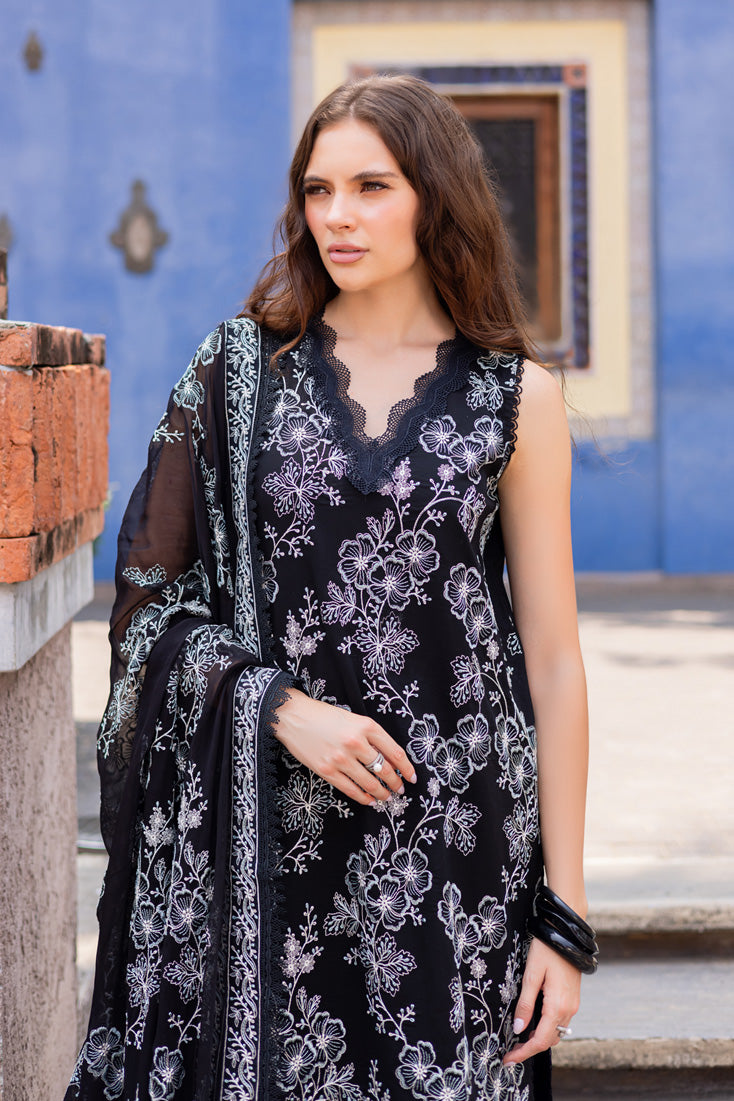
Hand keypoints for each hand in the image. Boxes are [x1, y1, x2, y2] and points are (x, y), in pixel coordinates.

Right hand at [273, 687, 417, 805]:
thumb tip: (388, 759)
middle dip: (395, 783)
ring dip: (382, 793)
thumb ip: (371, 736)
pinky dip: (363, 797)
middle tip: (400, 789)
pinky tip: (370, 800)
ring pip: (369, 782)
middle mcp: (356, 743)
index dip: (407, 768)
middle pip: (384, 770)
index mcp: (366, 726)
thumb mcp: (353, 719)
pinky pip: (350, 789)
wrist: (294, 716)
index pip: (395, 752)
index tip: (412, 777)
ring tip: (387, 797)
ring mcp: (341, 758)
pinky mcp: (327, 770)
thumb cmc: (324, 716)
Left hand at [502, 938, 580, 1064]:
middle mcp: (569, 1009)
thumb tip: (519, 1028)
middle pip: (549, 1040)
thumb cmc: (547, 950)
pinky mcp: (572, 998)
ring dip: (539, 1039)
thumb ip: (525, 1003)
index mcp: (558, 1006)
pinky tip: (533, 1023)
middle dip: (530, 1048)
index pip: (541, 1040)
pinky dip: (546, 1028)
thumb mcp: (531, 975)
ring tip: (519, 1040)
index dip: (524, 1053)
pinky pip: (559, 1021)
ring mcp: (573, 1004)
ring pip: (556, 1032)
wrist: (567, 934)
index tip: (508, 1059)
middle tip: (510, 1051)